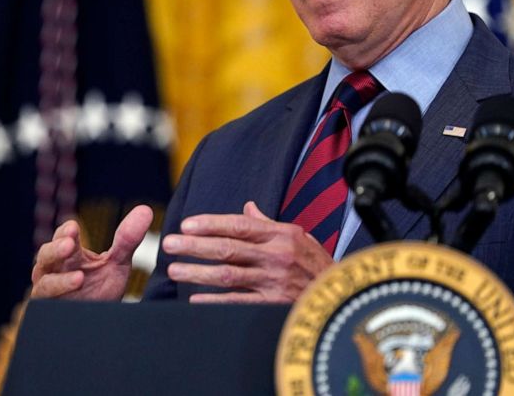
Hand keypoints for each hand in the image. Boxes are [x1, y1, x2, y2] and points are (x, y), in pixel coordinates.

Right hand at [31, 205, 152, 299]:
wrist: (100, 324)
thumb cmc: (101, 289)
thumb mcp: (117, 263)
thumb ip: (127, 239)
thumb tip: (146, 210)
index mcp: (68, 255)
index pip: (62, 237)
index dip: (66, 231)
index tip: (74, 227)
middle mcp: (54, 270)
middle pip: (46, 255)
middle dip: (56, 249)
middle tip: (69, 243)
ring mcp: (49, 292)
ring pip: (44, 282)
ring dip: (60, 280)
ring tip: (79, 277)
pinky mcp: (49, 311)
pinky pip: (47, 304)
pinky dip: (60, 298)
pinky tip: (76, 292)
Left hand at [162, 201, 333, 302]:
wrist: (344, 297)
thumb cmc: (318, 264)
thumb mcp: (299, 237)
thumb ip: (269, 224)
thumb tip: (247, 208)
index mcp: (280, 236)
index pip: (239, 226)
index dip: (211, 224)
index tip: (187, 224)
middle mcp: (276, 256)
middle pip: (228, 249)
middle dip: (195, 246)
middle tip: (169, 244)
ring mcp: (274, 282)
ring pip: (229, 275)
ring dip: (198, 273)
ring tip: (175, 270)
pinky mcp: (273, 305)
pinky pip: (238, 302)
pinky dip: (215, 301)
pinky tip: (195, 298)